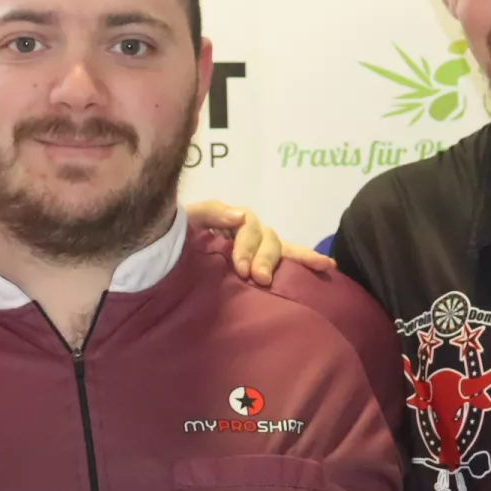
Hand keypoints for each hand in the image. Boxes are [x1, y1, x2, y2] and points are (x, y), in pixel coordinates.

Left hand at [184, 199, 333, 285]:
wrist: (162, 253)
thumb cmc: (174, 235)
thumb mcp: (187, 219)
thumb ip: (209, 213)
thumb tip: (240, 217)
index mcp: (231, 222)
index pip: (249, 226)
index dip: (247, 246)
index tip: (242, 268)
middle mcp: (247, 233)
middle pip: (268, 238)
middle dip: (265, 258)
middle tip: (257, 277)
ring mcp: (255, 248)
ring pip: (279, 247)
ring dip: (288, 259)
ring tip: (293, 274)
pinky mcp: (259, 264)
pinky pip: (287, 257)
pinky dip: (306, 259)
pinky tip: (328, 267)